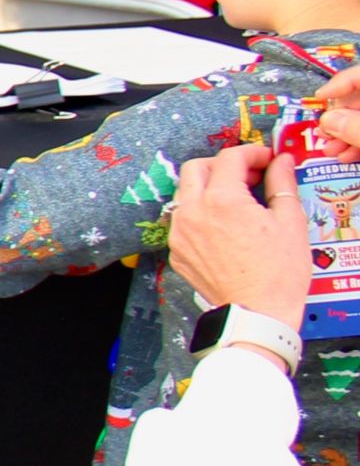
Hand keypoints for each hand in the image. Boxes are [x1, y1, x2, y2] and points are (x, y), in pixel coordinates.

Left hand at [168, 145, 310, 328]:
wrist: (257, 313)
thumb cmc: (278, 271)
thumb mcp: (290, 221)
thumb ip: (282, 184)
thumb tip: (281, 162)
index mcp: (221, 200)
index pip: (229, 158)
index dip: (252, 153)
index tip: (268, 160)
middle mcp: (192, 212)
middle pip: (197, 167)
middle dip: (223, 164)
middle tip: (250, 175)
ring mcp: (179, 233)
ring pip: (185, 193)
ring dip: (208, 187)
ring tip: (237, 200)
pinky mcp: (176, 252)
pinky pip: (182, 220)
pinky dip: (200, 213)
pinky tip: (224, 225)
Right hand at [300, 64, 359, 160]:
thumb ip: (357, 128)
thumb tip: (329, 121)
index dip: (338, 83)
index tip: (319, 98)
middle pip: (358, 97)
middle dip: (337, 116)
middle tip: (322, 132)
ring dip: (342, 132)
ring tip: (329, 149)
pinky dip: (356, 140)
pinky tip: (345, 155)